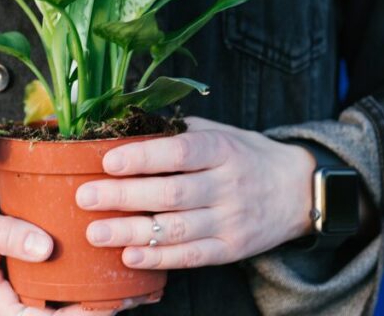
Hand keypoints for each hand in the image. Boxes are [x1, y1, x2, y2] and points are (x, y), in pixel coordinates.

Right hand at [0, 178, 145, 315]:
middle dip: (92, 313)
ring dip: (88, 303)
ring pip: (55, 310)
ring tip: (130, 289)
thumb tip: (46, 248)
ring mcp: (11, 298)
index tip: (109, 306)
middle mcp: (4, 308)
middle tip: (133, 295)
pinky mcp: (17, 284)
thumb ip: (8, 235)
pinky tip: (101, 272)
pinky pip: (50, 293)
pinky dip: (76, 287)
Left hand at [76, 116, 316, 269]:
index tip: (107, 160)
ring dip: (132, 232)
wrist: (298, 191)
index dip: (142, 157)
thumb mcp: (221, 132)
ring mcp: (231, 220)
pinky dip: (159, 258)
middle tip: (85, 197)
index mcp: (222, 149)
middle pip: (171, 194)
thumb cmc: (245, 156)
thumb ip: (178, 132)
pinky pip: (192, 257)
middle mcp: (228, 185)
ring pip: (176, 229)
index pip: (179, 153)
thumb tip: (124, 126)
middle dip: (123, 197)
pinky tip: (129, 256)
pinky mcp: (231, 249)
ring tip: (96, 232)